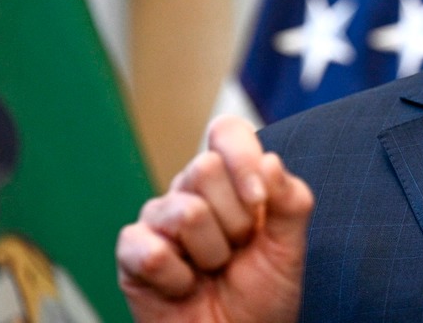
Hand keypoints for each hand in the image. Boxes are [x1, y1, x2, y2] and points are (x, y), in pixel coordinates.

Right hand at [116, 116, 313, 322]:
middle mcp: (191, 190)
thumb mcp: (290, 245)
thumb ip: (291, 200)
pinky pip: (149, 251)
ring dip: (212, 254)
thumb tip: (270, 160)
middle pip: (204, 168)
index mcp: (230, 177)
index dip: (243, 159)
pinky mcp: (132, 253)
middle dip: (236, 221)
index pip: (225, 131)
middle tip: (238, 249)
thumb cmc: (264, 291)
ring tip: (213, 270)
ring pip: (185, 212)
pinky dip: (177, 279)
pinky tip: (185, 287)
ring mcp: (158, 220)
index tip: (260, 201)